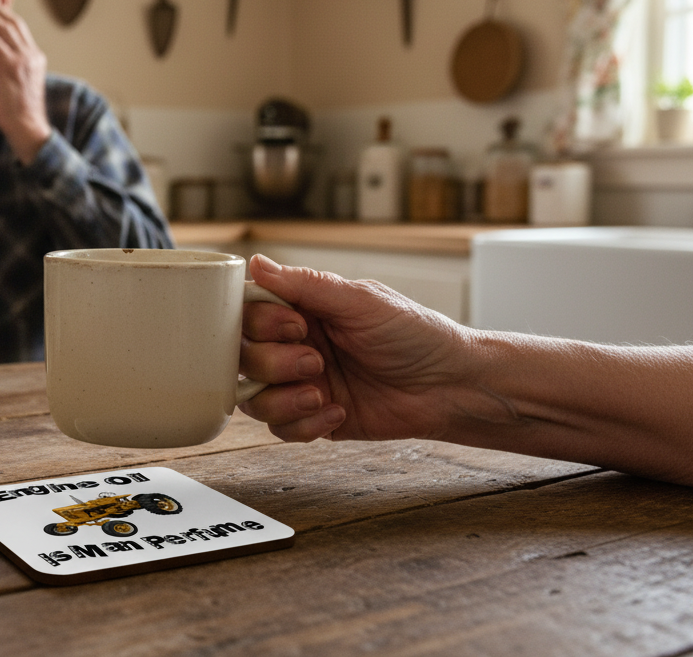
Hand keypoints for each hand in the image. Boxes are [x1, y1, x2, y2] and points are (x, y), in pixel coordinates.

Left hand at [0, 0, 51, 162]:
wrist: (29, 130)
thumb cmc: (19, 114)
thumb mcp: (15, 85)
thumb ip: (7, 67)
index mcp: (35, 58)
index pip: (18, 27)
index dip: (0, 12)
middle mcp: (33, 55)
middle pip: (12, 21)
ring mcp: (25, 61)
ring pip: (4, 27)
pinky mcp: (14, 69)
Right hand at [238, 255, 482, 443]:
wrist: (450, 386)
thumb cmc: (415, 335)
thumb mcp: (360, 301)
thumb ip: (305, 285)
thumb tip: (257, 263)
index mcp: (301, 310)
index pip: (246, 313)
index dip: (259, 324)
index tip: (295, 326)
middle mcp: (293, 345)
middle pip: (242, 358)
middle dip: (273, 364)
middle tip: (314, 361)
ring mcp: (300, 384)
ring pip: (252, 399)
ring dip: (282, 399)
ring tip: (320, 394)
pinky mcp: (313, 418)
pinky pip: (279, 429)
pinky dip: (304, 424)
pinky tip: (338, 412)